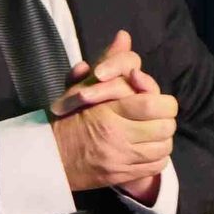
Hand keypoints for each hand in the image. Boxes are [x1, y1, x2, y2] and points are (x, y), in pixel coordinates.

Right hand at [50, 30, 174, 202]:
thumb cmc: (66, 117)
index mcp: (109, 112)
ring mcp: (121, 160)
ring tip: (152, 132)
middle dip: (165, 119)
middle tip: (157, 116)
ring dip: (162, 138)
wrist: (48, 156)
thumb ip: (109, 61)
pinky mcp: (122, 176)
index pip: (155, 105)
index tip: (155, 99)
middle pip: (165, 127)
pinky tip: (147, 148)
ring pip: (163, 148)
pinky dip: (156, 157)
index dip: (163, 101)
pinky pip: (155, 166)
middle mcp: (118, 137)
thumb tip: (124, 36)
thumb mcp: (84, 85)